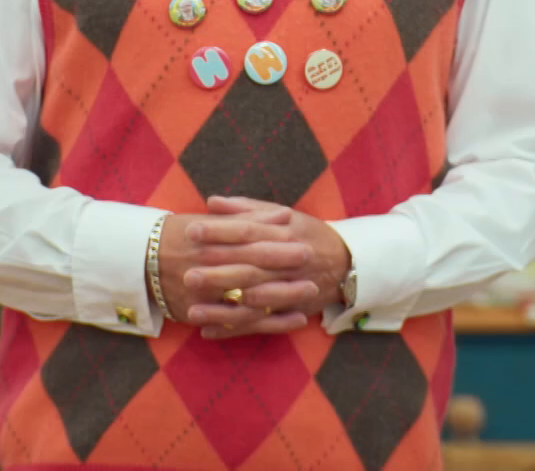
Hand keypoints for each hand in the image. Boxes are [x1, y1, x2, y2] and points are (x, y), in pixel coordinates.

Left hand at [186, 196, 349, 339]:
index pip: (248, 231)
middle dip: (218, 273)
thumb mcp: (285, 215)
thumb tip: (212, 202)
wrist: (347, 262)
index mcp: (283, 233)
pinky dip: (235, 330)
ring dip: (224, 309)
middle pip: (250, 268)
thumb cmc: (308, 234)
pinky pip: (262, 324)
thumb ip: (247, 209)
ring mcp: (291, 289)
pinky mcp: (292, 311)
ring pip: (254, 301)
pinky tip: (209, 332)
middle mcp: (287, 262)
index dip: (219, 232)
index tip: (191, 231)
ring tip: (193, 311)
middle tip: (187, 275)